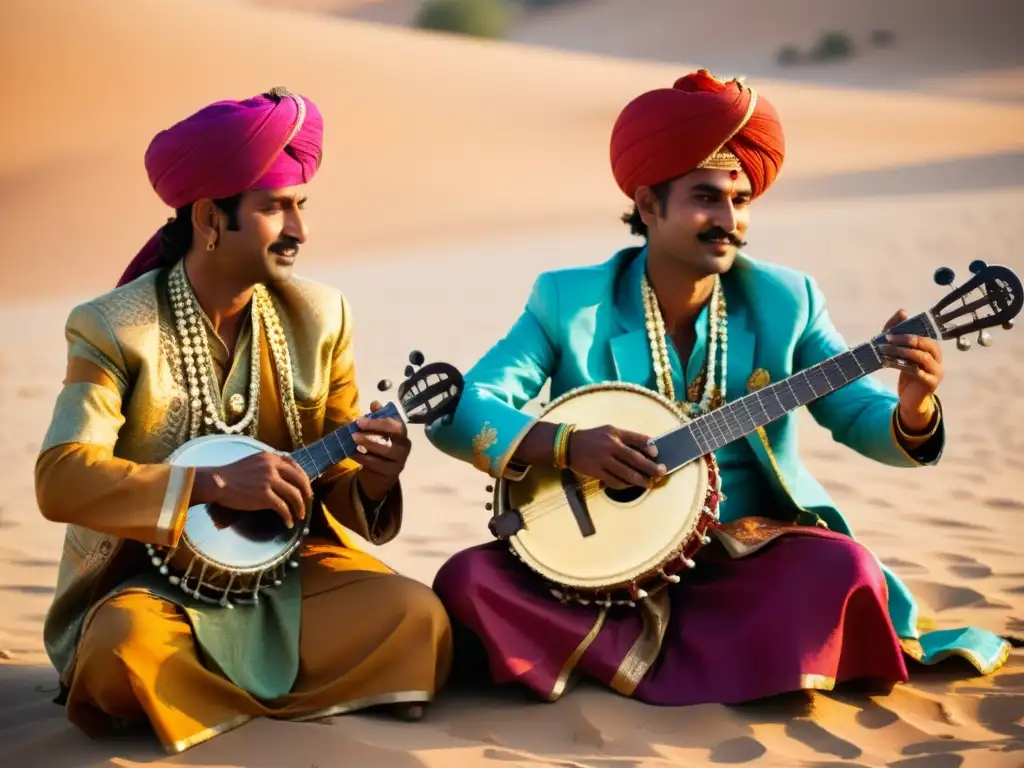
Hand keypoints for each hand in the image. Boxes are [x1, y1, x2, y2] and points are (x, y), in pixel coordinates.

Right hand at [193, 452, 312, 528]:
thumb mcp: (254, 462)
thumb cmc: (233, 474)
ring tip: (299, 516)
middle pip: (299, 480)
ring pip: (294, 495)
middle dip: (306, 493)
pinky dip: (288, 517)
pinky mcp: (264, 496)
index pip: (295, 467)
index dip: (304, 479)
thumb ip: (269, 465)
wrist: (217, 482)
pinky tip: (288, 523)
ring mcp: (269, 481)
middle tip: (307, 502)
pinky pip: (283, 508)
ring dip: (300, 507)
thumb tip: (284, 476)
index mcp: (271, 458)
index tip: (306, 488)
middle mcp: (273, 467)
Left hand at [353, 401, 410, 500]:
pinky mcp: (393, 472)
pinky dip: (364, 458)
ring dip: (369, 443)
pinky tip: (352, 454)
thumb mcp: (376, 433)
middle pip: (395, 432)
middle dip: (375, 427)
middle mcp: (404, 444)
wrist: (380, 475)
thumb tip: (376, 403)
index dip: (379, 419)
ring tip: (353, 440)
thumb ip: (376, 418)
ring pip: (387, 450)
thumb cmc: (378, 448)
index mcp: (401, 432)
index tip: (360, 420)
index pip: (395, 422)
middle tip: (357, 427)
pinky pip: (378, 464)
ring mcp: (400, 459)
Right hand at [567, 425, 666, 489]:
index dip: (649, 446)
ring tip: (649, 483)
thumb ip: (626, 437)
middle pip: (635, 458)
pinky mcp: (596, 472)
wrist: (568, 445)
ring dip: (640, 480)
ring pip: (626, 473)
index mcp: (614, 433)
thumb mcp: (608, 430)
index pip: (636, 438)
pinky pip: (614, 481)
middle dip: (650, 467)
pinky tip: (631, 485)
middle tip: (661, 472)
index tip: (657, 454)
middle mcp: (610, 445)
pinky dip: (625, 485)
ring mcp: (603, 460)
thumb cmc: (592, 437)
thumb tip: (647, 447)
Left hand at [879, 309, 943, 431]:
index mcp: (932, 348)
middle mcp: (937, 358)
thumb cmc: (906, 373)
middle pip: (924, 344)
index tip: (887, 333)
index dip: (906, 331)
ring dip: (900, 352)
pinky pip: (916, 371)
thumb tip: (902, 311)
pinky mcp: (931, 383)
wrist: (911, 399)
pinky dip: (900, 365)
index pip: (922, 334)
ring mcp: (936, 371)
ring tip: (883, 351)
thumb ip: (898, 334)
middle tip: (886, 339)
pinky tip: (887, 363)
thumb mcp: (900, 353)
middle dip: (904, 340)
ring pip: (920, 357)